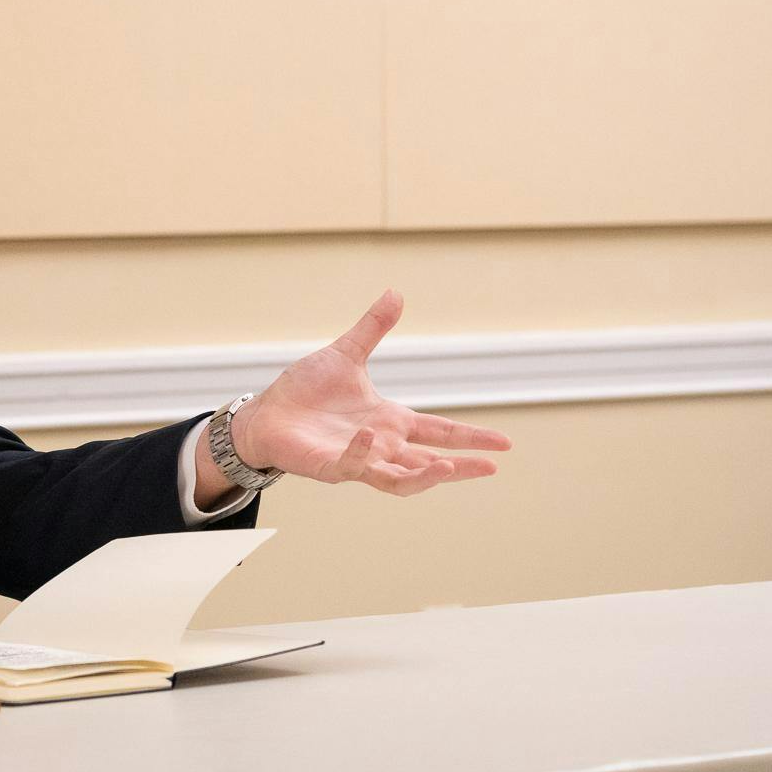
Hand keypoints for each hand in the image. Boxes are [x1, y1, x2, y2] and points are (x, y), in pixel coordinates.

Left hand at [230, 290, 510, 496]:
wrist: (266, 413)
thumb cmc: (305, 391)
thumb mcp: (346, 354)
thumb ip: (373, 328)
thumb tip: (396, 292)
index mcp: (390, 421)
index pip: (440, 431)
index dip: (470, 437)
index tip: (505, 443)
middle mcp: (381, 445)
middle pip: (430, 463)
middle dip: (461, 466)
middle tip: (492, 466)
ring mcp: (358, 459)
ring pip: (400, 479)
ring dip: (424, 476)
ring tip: (448, 468)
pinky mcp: (330, 466)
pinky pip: (352, 465)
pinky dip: (361, 453)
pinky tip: (369, 436)